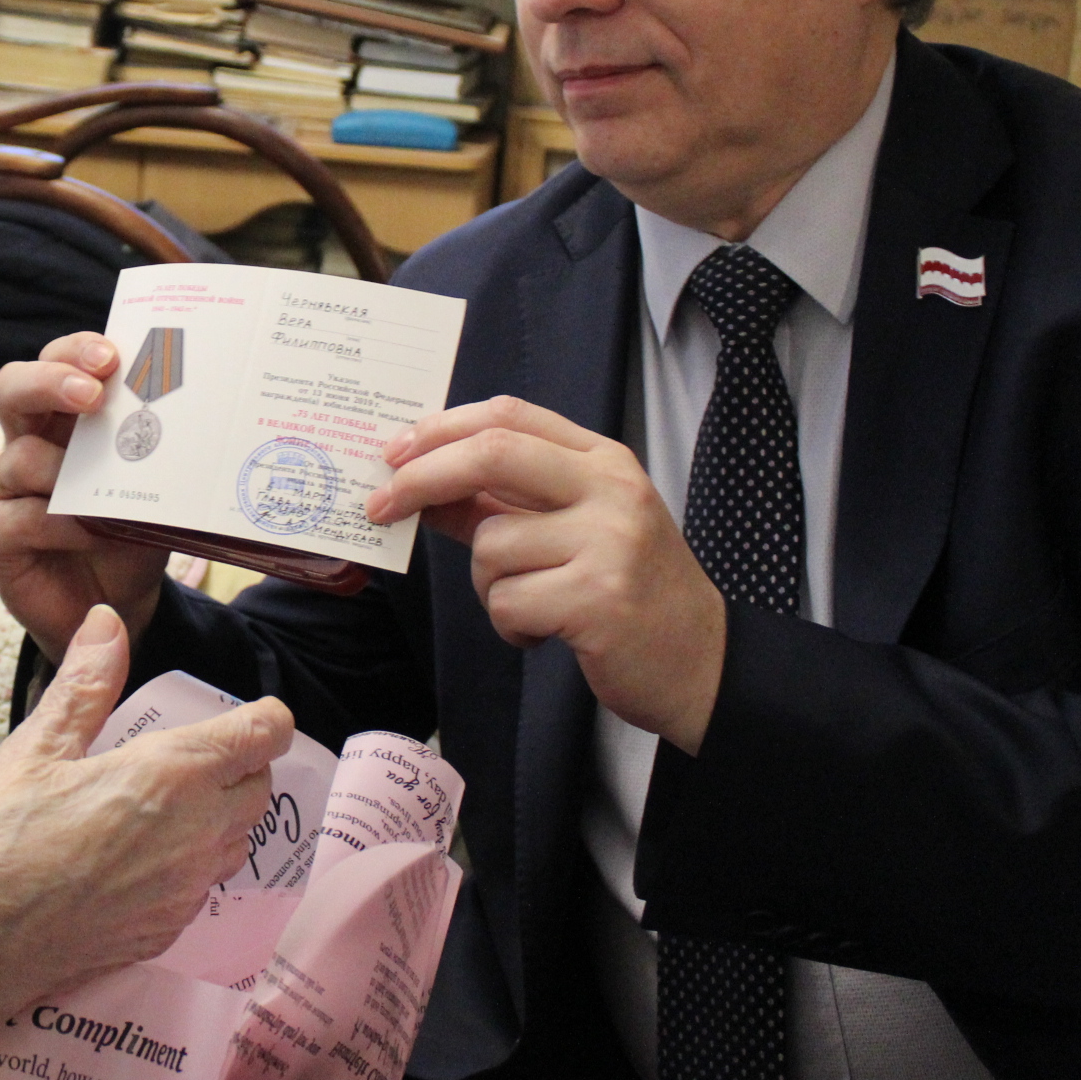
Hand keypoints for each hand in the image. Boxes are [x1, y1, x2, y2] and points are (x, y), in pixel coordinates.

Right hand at [0, 333, 170, 659]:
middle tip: (93, 393)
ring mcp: (8, 488)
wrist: (112, 606)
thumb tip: (202, 416)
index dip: (77, 350)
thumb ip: (159, 452)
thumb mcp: (153, 487)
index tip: (112, 356)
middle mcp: (30, 442)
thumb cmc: (131, 533)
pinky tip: (93, 536)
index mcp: (66, 418)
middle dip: (49, 380)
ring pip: (18, 457)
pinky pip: (20, 516)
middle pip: (12, 387)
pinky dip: (61, 525)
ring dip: (68, 473)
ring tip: (107, 500)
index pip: (59, 362)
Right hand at [0, 606, 291, 1079]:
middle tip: (189, 752)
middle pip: (260, 788)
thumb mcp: (37, 748)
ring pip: (236, 842)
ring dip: (220, 816)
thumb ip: (86, 684)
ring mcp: (186, 891)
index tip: (241, 712)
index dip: (262, 717)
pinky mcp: (166, 932)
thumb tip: (108, 621)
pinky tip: (136, 858)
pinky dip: (189, 864)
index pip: (264, 735)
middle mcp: (197, 834)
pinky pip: (204, 887)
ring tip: (164, 804)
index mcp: (173, 775)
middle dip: (240, 764)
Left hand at [366, 396, 724, 753]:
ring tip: (532, 604)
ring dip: (488, 585)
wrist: (701, 664)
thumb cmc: (626, 591)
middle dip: (421, 478)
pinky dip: (510, 625)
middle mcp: (611, 489)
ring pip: (490, 544)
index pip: (509, 416)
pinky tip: (545, 632)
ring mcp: (609, 542)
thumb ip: (499, 504)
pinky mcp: (598, 599)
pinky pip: (506, 602)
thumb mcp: (571, 530)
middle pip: (491, 453)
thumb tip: (416, 488)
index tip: (393, 453)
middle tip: (379, 507)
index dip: (441, 429)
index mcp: (603, 461)